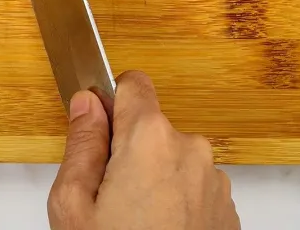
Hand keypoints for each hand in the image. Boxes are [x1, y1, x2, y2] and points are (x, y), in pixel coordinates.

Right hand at [49, 71, 239, 229]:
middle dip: (127, 153)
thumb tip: (86, 104)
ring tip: (131, 224)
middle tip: (105, 200)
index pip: (132, 83)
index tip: (96, 129)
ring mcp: (214, 183)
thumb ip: (81, 144)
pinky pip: (192, 190)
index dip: (110, 102)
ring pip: (171, 161)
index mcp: (150, 139)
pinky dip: (174, 205)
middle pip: (150, 129)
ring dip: (152, 181)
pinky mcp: (226, 211)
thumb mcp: (73, 204)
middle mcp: (190, 151)